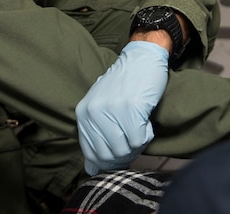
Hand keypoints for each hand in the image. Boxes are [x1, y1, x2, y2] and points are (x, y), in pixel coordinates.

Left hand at [75, 41, 168, 174]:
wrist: (142, 59)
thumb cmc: (124, 85)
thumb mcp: (101, 106)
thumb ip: (95, 136)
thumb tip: (92, 170)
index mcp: (83, 113)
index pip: (92, 154)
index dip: (109, 160)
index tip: (121, 153)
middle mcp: (94, 111)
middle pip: (110, 155)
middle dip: (125, 153)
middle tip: (134, 138)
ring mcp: (112, 109)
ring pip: (125, 149)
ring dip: (136, 143)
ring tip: (139, 126)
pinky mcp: (131, 108)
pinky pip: (139, 139)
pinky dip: (146, 133)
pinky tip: (145, 118)